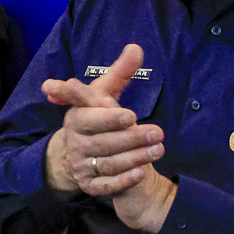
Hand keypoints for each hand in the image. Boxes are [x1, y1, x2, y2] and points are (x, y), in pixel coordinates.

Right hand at [39, 44, 174, 230]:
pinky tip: (141, 173)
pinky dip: (123, 180)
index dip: (109, 117)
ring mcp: (80, 165)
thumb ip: (120, 73)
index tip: (130, 115)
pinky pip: (105, 186)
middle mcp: (75, 142)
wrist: (82, 155)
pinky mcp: (88, 185)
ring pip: (108, 163)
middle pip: (104, 142)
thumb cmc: (97, 118)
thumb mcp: (104, 94)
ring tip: (158, 149)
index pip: (89, 117)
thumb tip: (136, 48)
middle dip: (132, 137)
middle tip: (158, 132)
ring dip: (135, 157)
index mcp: (76, 118)